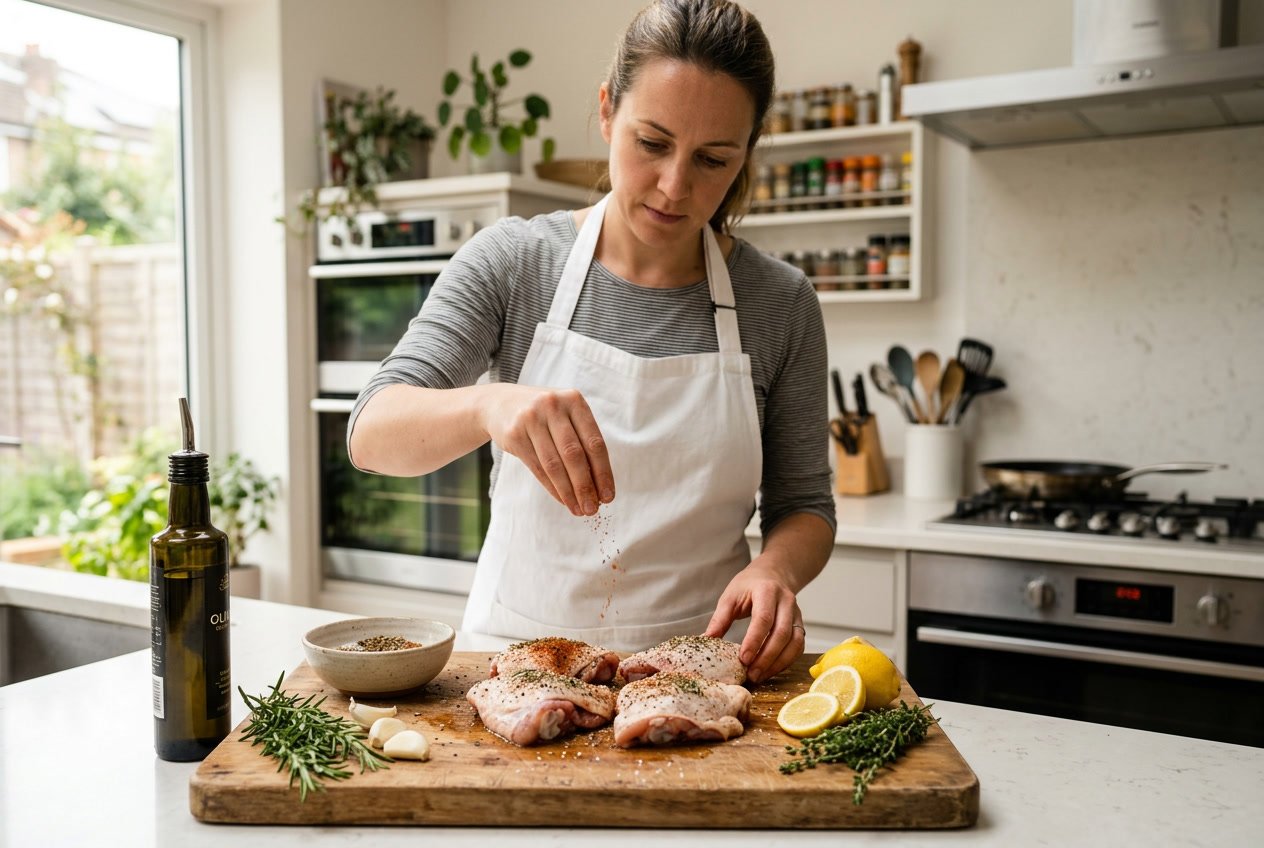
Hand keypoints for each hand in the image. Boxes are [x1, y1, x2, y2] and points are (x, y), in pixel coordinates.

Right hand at [480, 383, 614, 515]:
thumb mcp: (566, 416)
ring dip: (568, 492)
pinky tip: (563, 500)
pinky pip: (537, 467)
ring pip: (554, 464)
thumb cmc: (544, 416)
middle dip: (585, 486)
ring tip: (578, 510)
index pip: (594, 443)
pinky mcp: (514, 434)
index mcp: (574, 401)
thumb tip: (600, 486)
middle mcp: (553, 406)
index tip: (608, 496)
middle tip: (592, 509)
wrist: (500, 403)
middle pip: (574, 455)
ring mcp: (531, 419)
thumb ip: (583, 442)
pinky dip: (552, 488)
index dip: (603, 473)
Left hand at [704, 557, 804, 683]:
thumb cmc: (749, 585)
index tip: (743, 659)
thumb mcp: (730, 596)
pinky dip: (787, 661)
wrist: (773, 574)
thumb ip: (720, 619)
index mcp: (766, 591)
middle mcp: (786, 602)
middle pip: (781, 633)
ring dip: (778, 663)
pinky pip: (798, 646)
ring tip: (760, 676)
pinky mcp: (800, 624)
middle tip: (751, 674)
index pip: (763, 618)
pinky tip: (772, 670)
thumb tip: (705, 641)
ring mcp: (796, 613)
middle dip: (766, 657)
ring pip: (794, 642)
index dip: (754, 640)